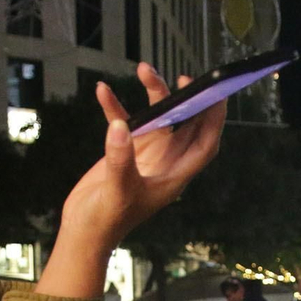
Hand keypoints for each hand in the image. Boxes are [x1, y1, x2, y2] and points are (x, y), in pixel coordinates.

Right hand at [38, 64, 225, 298]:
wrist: (84, 230)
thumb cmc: (107, 219)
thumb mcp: (117, 189)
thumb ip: (120, 159)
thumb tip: (121, 126)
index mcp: (174, 176)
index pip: (205, 145)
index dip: (215, 120)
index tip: (216, 93)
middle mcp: (165, 163)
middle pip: (186, 125)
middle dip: (189, 100)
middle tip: (186, 76)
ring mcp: (146, 156)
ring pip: (157, 118)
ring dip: (153, 95)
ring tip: (143, 69)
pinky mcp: (125, 152)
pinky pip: (125, 123)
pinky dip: (115, 107)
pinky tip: (103, 90)